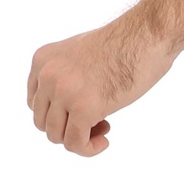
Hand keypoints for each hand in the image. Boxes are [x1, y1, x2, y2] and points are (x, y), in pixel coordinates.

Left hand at [27, 11, 175, 157]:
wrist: (147, 35)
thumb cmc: (125, 43)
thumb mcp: (80, 54)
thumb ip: (66, 76)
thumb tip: (66, 111)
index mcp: (43, 60)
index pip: (36, 103)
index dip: (59, 114)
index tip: (82, 111)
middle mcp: (47, 75)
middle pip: (43, 122)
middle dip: (68, 127)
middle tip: (97, 121)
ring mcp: (63, 92)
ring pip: (56, 136)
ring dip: (80, 139)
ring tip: (103, 127)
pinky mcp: (83, 108)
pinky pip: (75, 144)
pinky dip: (89, 149)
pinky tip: (104, 141)